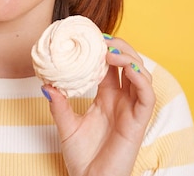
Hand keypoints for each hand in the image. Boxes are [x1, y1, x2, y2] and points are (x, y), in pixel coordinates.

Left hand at [43, 37, 154, 175]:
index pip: (110, 66)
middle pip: (129, 64)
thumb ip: (59, 105)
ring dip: (130, 58)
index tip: (92, 35)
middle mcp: (122, 100)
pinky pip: (147, 97)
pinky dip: (141, 79)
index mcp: (107, 97)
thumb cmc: (81, 158)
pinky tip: (128, 69)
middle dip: (119, 47)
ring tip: (111, 51)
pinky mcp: (139, 122)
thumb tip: (46, 84)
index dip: (105, 48)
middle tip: (102, 39)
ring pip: (141, 75)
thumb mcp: (66, 126)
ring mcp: (132, 110)